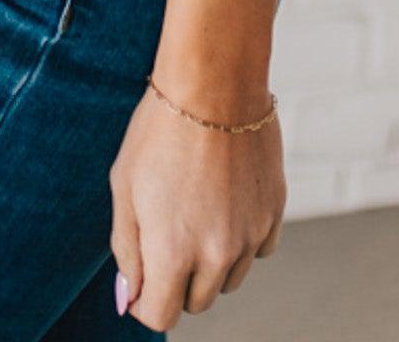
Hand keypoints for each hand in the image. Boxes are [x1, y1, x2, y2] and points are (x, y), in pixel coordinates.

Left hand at [109, 81, 284, 328]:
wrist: (214, 82)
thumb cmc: (160, 130)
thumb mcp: (123, 187)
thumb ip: (126, 250)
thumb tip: (130, 297)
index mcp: (172, 252)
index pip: (159, 316)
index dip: (144, 300)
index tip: (140, 275)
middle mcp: (216, 254)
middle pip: (195, 302)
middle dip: (176, 280)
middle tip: (166, 230)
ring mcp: (249, 235)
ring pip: (227, 279)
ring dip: (209, 261)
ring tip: (195, 207)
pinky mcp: (274, 213)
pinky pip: (256, 251)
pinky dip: (240, 239)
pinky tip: (225, 200)